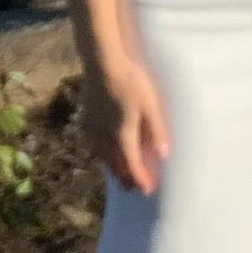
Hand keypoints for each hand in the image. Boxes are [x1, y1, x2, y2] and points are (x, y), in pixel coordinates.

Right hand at [81, 57, 172, 194]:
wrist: (102, 62)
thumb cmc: (130, 81)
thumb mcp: (150, 105)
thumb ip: (157, 131)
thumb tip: (164, 154)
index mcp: (122, 135)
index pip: (132, 165)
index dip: (140, 179)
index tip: (148, 190)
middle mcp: (104, 136)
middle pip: (115, 164)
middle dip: (125, 178)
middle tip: (133, 189)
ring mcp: (93, 127)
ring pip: (103, 156)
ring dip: (113, 168)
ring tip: (120, 175)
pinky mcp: (87, 117)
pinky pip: (95, 144)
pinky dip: (103, 154)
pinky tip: (105, 150)